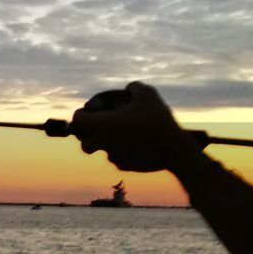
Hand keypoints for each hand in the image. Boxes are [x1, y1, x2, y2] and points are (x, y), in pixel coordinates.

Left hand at [68, 81, 195, 172]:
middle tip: (95, 129)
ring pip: (103, 153)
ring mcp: (115, 157)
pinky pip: (118, 160)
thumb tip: (129, 88)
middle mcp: (105, 143)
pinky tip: (134, 145)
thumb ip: (134, 87)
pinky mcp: (127, 166)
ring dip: (107, 145)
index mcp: (105, 125)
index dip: (79, 115)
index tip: (85, 112)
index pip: (78, 122)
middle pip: (84, 145)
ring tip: (120, 135)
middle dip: (86, 137)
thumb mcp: (148, 94)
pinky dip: (122, 153)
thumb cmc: (159, 120)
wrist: (174, 149)